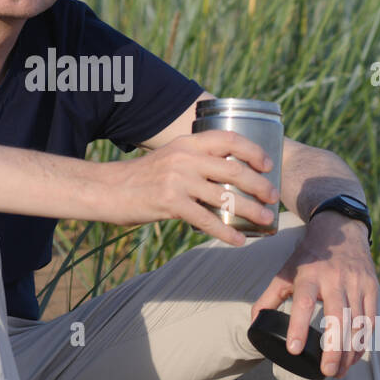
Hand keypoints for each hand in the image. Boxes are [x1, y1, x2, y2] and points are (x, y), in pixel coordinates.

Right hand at [103, 129, 278, 245]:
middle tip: (272, 197)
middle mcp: (185, 158)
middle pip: (233, 169)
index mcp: (187, 143)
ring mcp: (177, 180)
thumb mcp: (169, 158)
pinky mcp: (170, 203)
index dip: (253, 151)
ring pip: (224, 196)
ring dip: (250, 210)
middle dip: (258, 184)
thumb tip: (227, 177)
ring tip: (265, 220)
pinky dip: (225, 232)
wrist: (107, 189)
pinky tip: (238, 240)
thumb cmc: (141, 177)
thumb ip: (194, 161)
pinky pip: (206, 220)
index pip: (228, 139)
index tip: (268, 165)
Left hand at [249, 213, 379, 377]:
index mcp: (309, 276)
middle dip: (333, 349)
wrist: (340, 229)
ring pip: (356, 324)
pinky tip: (353, 357)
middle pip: (337, 318)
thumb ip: (268, 298)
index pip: (302, 303)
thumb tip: (253, 324)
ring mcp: (355, 283)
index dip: (298, 327)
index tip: (294, 350)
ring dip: (349, 352)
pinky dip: (362, 343)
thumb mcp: (285, 272)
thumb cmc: (308, 257)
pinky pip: (370, 321)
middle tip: (326, 372)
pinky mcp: (371, 287)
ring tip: (338, 372)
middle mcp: (334, 279)